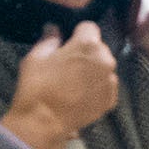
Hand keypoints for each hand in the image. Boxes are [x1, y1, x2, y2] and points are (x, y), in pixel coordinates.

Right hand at [3, 23, 120, 148]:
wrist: (44, 121)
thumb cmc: (37, 85)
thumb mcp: (36, 56)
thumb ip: (50, 39)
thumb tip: (55, 29)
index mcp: (88, 45)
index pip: (89, 27)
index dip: (76, 33)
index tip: (67, 42)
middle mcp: (106, 60)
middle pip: (99, 47)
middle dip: (86, 52)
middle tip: (67, 64)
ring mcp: (111, 81)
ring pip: (104, 66)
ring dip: (92, 69)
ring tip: (73, 81)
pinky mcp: (111, 99)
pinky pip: (106, 85)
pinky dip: (96, 86)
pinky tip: (80, 94)